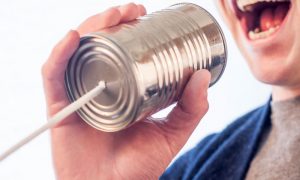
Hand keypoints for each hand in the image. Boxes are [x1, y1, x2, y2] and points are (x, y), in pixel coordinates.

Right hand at [42, 3, 210, 179]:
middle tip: (131, 10)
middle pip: (98, 45)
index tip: (144, 15)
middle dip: (112, 20)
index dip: (128, 28)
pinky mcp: (60, 107)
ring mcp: (79, 94)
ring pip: (77, 52)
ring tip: (111, 16)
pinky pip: (53, 76)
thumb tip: (204, 75)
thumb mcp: (171, 134)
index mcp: (122, 90)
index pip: (120, 51)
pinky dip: (59, 55)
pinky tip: (73, 38)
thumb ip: (191, 109)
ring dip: (90, 27)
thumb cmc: (139, 167)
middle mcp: (99, 87)